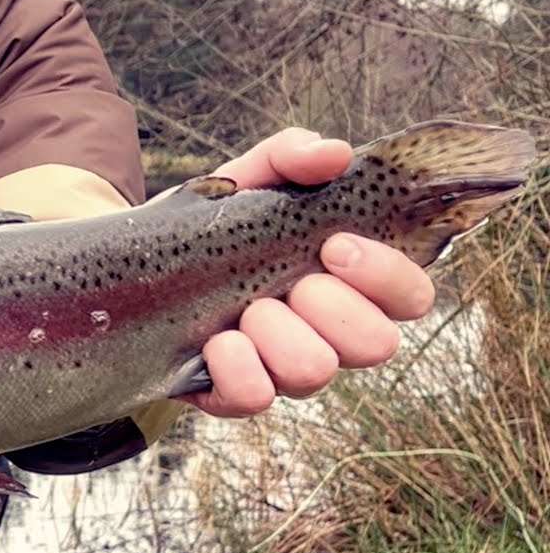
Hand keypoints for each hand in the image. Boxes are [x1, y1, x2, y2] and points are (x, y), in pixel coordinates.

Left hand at [177, 128, 435, 416]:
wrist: (141, 264)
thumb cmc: (216, 222)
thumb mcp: (249, 179)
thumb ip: (291, 155)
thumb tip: (333, 154)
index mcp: (350, 284)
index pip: (412, 297)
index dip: (385, 275)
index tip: (334, 245)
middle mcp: (329, 334)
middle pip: (376, 345)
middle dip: (329, 307)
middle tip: (289, 282)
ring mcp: (284, 370)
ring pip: (314, 371)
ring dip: (276, 331)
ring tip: (243, 309)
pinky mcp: (235, 394)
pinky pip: (255, 398)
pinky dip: (235, 364)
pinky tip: (215, 339)